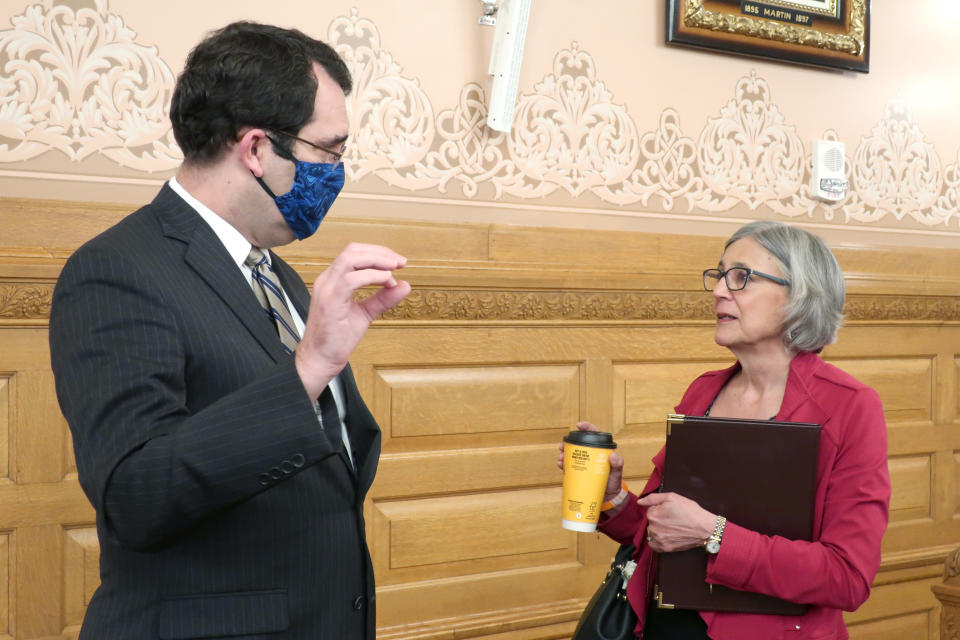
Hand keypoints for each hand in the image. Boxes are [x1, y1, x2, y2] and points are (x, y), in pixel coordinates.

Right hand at [295, 243, 409, 397]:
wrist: (321, 360)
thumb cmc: (337, 339)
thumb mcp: (365, 313)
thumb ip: (383, 298)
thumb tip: (404, 285)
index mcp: (333, 280)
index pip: (354, 253)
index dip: (378, 253)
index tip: (398, 262)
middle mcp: (328, 280)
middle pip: (353, 251)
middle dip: (380, 253)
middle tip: (400, 263)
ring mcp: (327, 290)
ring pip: (351, 259)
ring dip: (377, 261)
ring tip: (394, 270)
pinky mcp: (330, 302)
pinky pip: (351, 280)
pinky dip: (372, 277)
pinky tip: (385, 282)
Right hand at [556, 421, 624, 502]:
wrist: (609, 497)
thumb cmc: (614, 482)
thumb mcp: (617, 473)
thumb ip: (618, 464)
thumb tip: (613, 455)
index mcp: (601, 450)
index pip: (594, 435)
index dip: (586, 427)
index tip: (578, 425)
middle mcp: (591, 454)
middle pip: (578, 444)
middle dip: (568, 443)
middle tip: (562, 447)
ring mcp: (584, 463)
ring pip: (571, 454)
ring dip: (563, 454)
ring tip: (560, 459)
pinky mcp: (579, 472)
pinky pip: (569, 465)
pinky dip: (563, 464)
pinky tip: (561, 465)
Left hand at [637, 492, 715, 552]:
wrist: (704, 528)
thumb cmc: (690, 511)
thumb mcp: (672, 497)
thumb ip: (653, 498)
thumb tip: (639, 502)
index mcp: (653, 514)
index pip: (650, 510)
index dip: (660, 509)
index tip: (670, 510)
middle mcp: (653, 528)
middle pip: (651, 521)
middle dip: (659, 519)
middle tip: (673, 518)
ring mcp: (659, 539)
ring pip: (652, 532)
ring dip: (658, 529)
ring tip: (672, 527)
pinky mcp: (665, 548)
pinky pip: (653, 545)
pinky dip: (657, 541)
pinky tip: (666, 536)